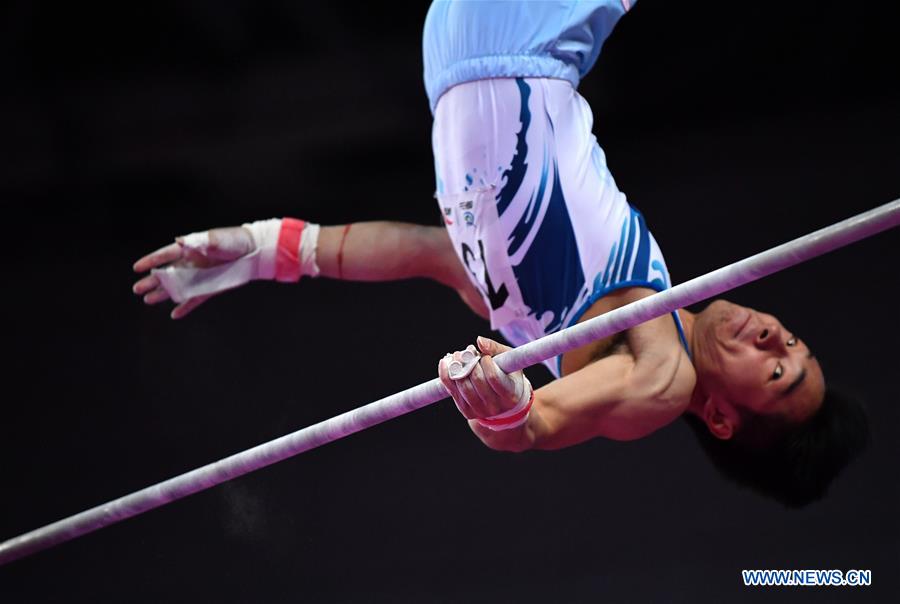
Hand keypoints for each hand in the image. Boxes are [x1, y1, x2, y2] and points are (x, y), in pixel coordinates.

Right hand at [132, 226, 254, 318]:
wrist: (254, 252)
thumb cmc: (235, 241)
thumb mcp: (217, 239)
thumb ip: (198, 242)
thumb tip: (180, 241)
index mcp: (191, 248)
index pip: (166, 255)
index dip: (151, 261)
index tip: (137, 268)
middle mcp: (192, 263)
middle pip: (167, 274)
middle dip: (152, 281)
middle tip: (137, 289)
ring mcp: (200, 276)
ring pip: (177, 287)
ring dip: (164, 294)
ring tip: (148, 300)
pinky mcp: (211, 287)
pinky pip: (195, 299)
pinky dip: (186, 306)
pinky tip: (175, 314)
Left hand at [438, 336, 527, 420]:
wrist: (506, 402)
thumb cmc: (508, 374)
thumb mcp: (508, 360)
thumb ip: (495, 348)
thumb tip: (479, 340)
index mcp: (510, 394)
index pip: (494, 377)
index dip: (486, 363)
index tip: (484, 355)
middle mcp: (495, 406)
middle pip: (477, 381)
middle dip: (470, 363)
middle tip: (468, 352)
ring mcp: (480, 411)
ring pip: (464, 387)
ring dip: (457, 368)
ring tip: (458, 356)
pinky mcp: (467, 411)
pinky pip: (453, 392)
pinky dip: (446, 376)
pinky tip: (445, 363)